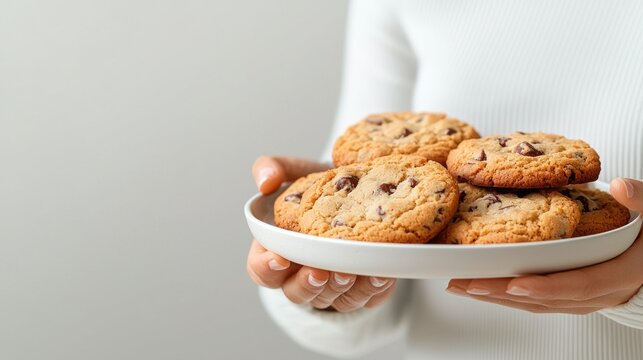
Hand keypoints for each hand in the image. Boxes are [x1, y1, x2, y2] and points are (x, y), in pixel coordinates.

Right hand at [247, 156, 396, 311]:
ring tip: (355, 271)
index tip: (279, 258)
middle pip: (296, 292)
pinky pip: (365, 299)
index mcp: (278, 249)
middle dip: (308, 284)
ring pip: (331, 299)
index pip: (260, 269)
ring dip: (343, 289)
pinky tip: (381, 274)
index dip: (265, 267)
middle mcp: (302, 274)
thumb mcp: (299, 173)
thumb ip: (276, 168)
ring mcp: (331, 288)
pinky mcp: (362, 291)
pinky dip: (373, 289)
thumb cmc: (324, 189)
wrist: (364, 195)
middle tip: (321, 271)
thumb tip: (266, 181)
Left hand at [446, 178, 642, 314]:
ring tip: (460, 285)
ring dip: (497, 297)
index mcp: (618, 273)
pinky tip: (481, 286)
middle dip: (503, 293)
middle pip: (546, 299)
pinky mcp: (571, 294)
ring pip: (536, 303)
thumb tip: (622, 185)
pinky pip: (536, 300)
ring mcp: (584, 298)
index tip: (514, 284)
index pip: (578, 285)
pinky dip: (507, 295)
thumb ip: (641, 199)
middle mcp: (599, 292)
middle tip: (465, 283)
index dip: (546, 287)